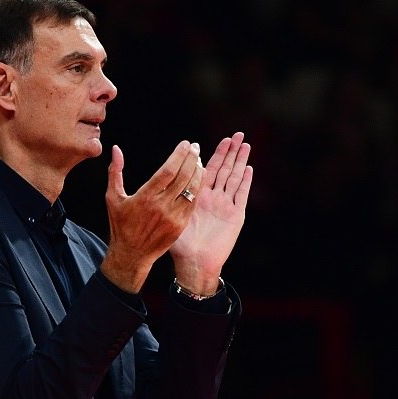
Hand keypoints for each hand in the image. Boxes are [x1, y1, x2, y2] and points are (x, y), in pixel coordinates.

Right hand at [101, 141, 203, 292]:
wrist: (131, 254)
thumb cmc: (120, 225)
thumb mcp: (113, 198)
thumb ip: (115, 172)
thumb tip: (116, 149)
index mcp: (145, 197)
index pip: (168, 170)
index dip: (179, 155)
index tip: (185, 144)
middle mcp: (161, 206)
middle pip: (183, 177)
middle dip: (192, 159)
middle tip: (195, 147)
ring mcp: (173, 217)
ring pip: (191, 189)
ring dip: (197, 172)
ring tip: (198, 160)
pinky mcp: (180, 225)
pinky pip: (193, 202)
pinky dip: (198, 188)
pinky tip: (199, 177)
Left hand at [169, 132, 252, 294]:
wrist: (194, 264)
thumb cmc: (178, 245)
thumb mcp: (166, 217)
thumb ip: (161, 199)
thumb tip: (149, 186)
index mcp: (196, 197)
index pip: (204, 170)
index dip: (209, 155)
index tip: (210, 140)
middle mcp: (212, 199)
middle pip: (222, 169)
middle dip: (229, 152)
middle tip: (236, 134)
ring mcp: (225, 206)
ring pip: (234, 178)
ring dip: (240, 161)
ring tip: (245, 144)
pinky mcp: (235, 216)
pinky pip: (240, 195)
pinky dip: (245, 181)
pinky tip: (248, 167)